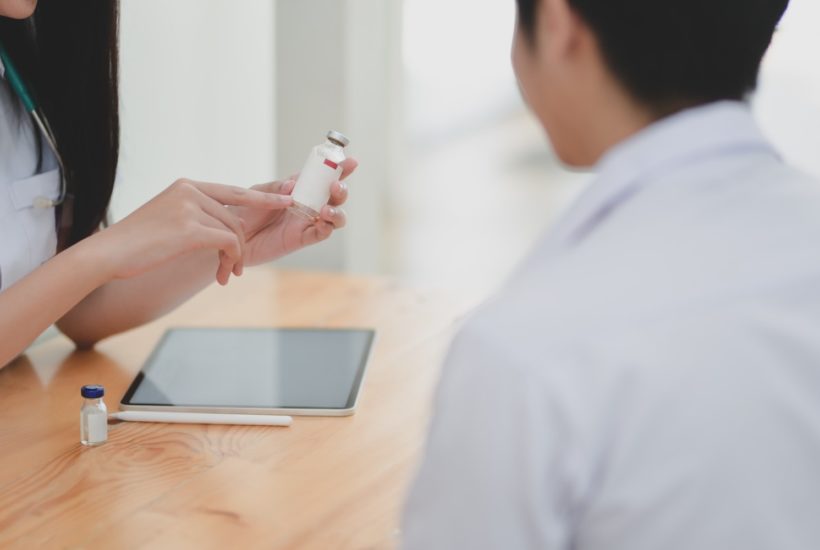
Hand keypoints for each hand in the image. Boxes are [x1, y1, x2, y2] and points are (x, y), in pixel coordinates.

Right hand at [91, 178, 291, 284]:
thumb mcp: (167, 221)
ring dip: (235, 258)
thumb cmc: (136, 244)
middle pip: (236, 218)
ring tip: (226, 275)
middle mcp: (190, 191)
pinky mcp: (190, 228)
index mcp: (186, 186)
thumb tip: (226, 229)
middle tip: (235, 270)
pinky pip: (228, 243)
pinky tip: (224, 274)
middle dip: (239, 246)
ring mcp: (190, 207)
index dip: (262, 198)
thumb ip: (195, 217)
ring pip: (233, 232)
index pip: (234, 191)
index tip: (287, 201)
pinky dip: (232, 260)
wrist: (107, 254)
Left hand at [236, 158, 357, 265]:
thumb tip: (293, 185)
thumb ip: (274, 188)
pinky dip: (327, 228)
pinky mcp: (301, 239)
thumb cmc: (242, 212)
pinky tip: (323, 221)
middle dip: (341, 189)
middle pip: (334, 196)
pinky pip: (321, 233)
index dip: (338, 169)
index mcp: (298, 189)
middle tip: (335, 185)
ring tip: (327, 209)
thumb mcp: (256, 193)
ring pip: (334, 216)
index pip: (321, 177)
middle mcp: (306, 204)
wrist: (232, 237)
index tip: (350, 161)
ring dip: (337, 211)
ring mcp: (306, 222)